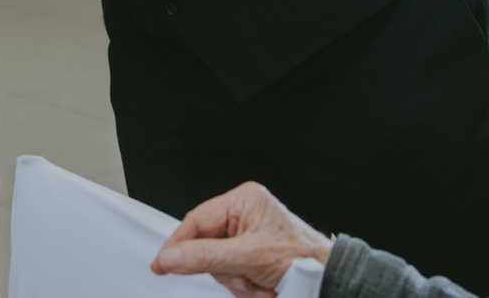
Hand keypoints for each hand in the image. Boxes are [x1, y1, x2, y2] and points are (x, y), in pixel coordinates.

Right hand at [151, 182, 332, 297]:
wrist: (327, 280)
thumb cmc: (300, 257)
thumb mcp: (247, 257)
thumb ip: (204, 257)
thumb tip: (170, 256)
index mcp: (243, 201)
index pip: (196, 220)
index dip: (178, 244)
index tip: (162, 264)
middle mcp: (244, 215)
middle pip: (206, 247)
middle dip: (225, 271)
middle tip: (243, 278)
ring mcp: (247, 237)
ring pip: (219, 266)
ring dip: (239, 283)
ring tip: (260, 285)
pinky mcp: (252, 256)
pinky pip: (232, 275)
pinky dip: (246, 287)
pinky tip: (263, 287)